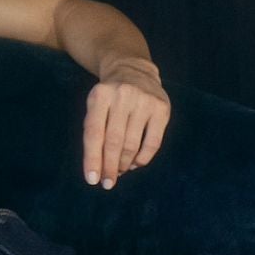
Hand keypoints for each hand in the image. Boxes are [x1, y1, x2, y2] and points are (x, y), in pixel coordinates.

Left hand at [84, 57, 169, 188]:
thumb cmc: (110, 97)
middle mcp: (123, 96)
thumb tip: (99, 169)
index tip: (92, 180)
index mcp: (100, 95)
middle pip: (113, 141)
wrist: (134, 70)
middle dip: (109, 167)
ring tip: (119, 171)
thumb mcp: (96, 106)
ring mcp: (144, 101)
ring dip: (124, 164)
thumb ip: (95, 133)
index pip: (94, 133)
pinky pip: (152, 143)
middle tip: (107, 183)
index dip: (92, 159)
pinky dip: (142, 159)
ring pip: (132, 144)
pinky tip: (134, 164)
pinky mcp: (162, 108)